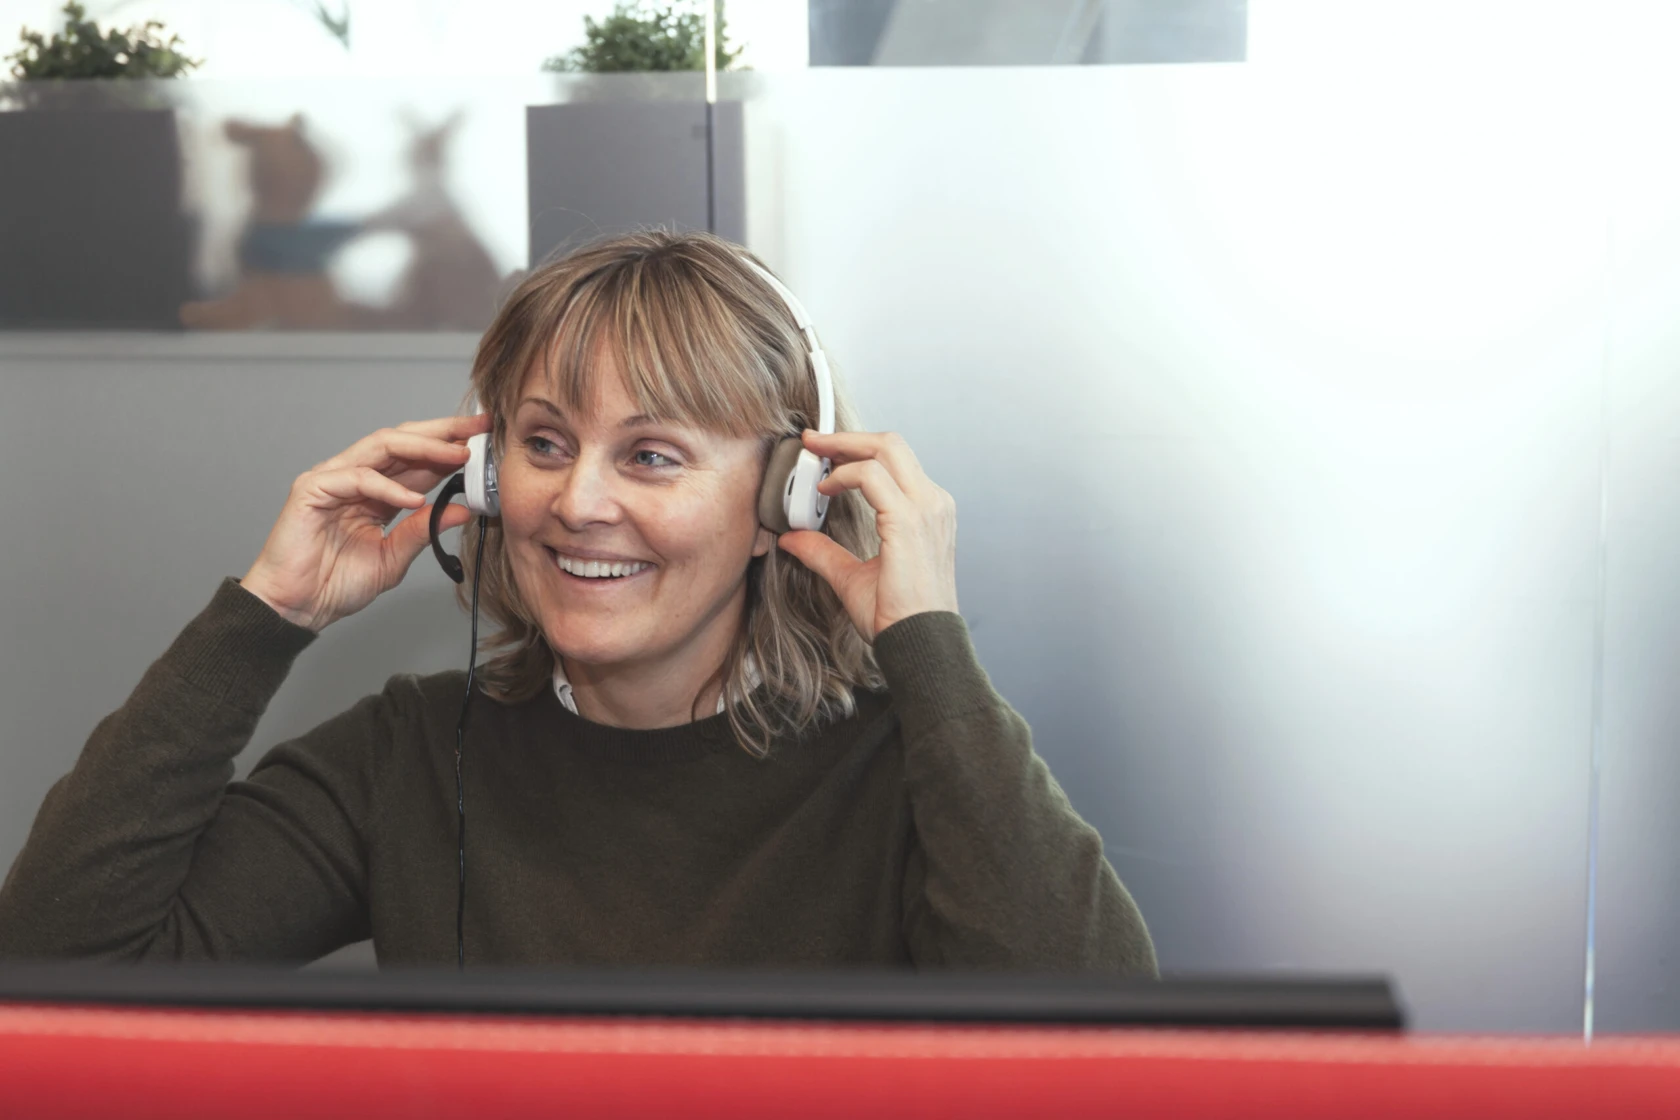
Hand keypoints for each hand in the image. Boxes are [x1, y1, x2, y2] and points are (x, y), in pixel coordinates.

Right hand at [240, 414, 490, 631]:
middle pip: (402, 440)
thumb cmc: (334, 584)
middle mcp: (354, 476)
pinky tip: (415, 499)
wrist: (295, 607)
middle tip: (478, 429)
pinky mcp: (312, 489)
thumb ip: (423, 530)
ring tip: (457, 455)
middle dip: (442, 432)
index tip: (484, 441)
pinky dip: (388, 487)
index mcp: (375, 491)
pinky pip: (357, 478)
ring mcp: (331, 479)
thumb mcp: (393, 557)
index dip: (449, 447)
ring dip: (423, 448)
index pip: (417, 459)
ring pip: (382, 447)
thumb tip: (461, 510)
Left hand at [777, 430, 958, 641]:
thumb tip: (792, 538)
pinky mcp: (910, 520)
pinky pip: (872, 477)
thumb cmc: (899, 617)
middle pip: (891, 444)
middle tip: (813, 442)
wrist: (920, 643)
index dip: (857, 450)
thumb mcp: (853, 577)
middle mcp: (932, 503)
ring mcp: (926, 509)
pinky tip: (825, 489)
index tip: (825, 454)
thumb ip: (824, 553)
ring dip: (843, 447)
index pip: (895, 462)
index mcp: (927, 512)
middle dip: (847, 437)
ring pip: (885, 449)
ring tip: (814, 456)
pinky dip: (844, 475)